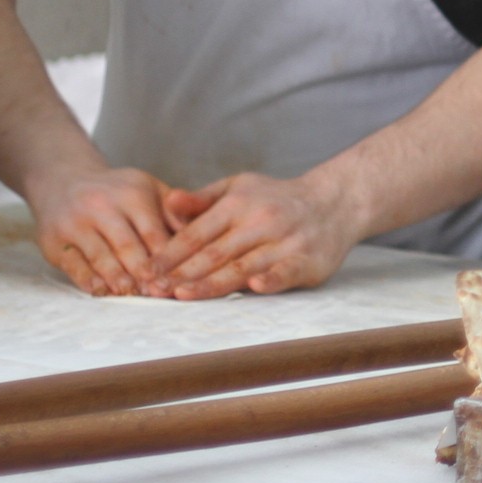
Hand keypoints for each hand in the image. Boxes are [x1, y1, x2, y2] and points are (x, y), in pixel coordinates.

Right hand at [25, 163, 176, 295]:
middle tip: (159, 293)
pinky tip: (102, 292)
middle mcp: (101, 207)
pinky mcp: (54, 241)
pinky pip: (74, 265)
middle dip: (144, 272)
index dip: (165, 256)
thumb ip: (173, 211)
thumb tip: (198, 235)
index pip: (152, 230)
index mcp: (131, 194)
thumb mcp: (148, 188)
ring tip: (133, 295)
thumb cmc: (117, 191)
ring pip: (100, 257)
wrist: (62, 180)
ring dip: (118, 279)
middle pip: (127, 245)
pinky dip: (89, 281)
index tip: (177, 277)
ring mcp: (75, 224)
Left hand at [144, 171, 363, 298]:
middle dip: (180, 273)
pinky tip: (253, 288)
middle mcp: (261, 221)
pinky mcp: (307, 260)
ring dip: (211, 283)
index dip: (169, 253)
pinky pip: (286, 272)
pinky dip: (271, 280)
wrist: (336, 202)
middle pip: (214, 252)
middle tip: (152, 291)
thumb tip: (168, 201)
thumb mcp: (240, 187)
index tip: (145, 271)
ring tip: (181, 295)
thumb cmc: (277, 198)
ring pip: (243, 266)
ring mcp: (285, 241)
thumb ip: (203, 199)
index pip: (197, 233)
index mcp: (240, 204)